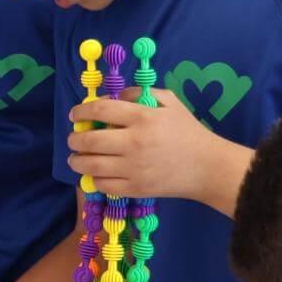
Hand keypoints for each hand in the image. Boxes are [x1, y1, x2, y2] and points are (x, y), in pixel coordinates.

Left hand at [67, 88, 252, 212]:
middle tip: (74, 139)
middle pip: (90, 141)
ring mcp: (133, 168)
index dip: (81, 111)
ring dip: (77, 161)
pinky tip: (95, 173)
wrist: (208, 167)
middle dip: (75, 139)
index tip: (75, 115)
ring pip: (91, 166)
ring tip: (76, 158)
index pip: (101, 110)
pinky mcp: (135, 188)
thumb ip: (139, 94)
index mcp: (143, 118)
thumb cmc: (188, 131)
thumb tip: (112, 98)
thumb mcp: (169, 101)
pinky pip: (103, 184)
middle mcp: (134, 142)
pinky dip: (93, 179)